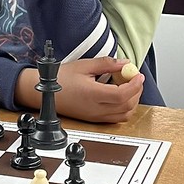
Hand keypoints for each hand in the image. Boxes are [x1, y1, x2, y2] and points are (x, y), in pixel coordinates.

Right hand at [15, 57, 144, 122]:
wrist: (45, 93)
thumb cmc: (61, 79)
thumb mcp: (84, 65)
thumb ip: (106, 64)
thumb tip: (124, 63)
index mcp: (93, 95)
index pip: (122, 94)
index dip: (135, 85)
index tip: (138, 75)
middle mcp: (96, 109)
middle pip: (127, 105)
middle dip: (136, 91)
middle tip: (134, 77)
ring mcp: (96, 117)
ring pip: (124, 114)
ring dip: (132, 100)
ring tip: (127, 85)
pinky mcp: (95, 120)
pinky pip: (116, 118)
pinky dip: (124, 108)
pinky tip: (120, 95)